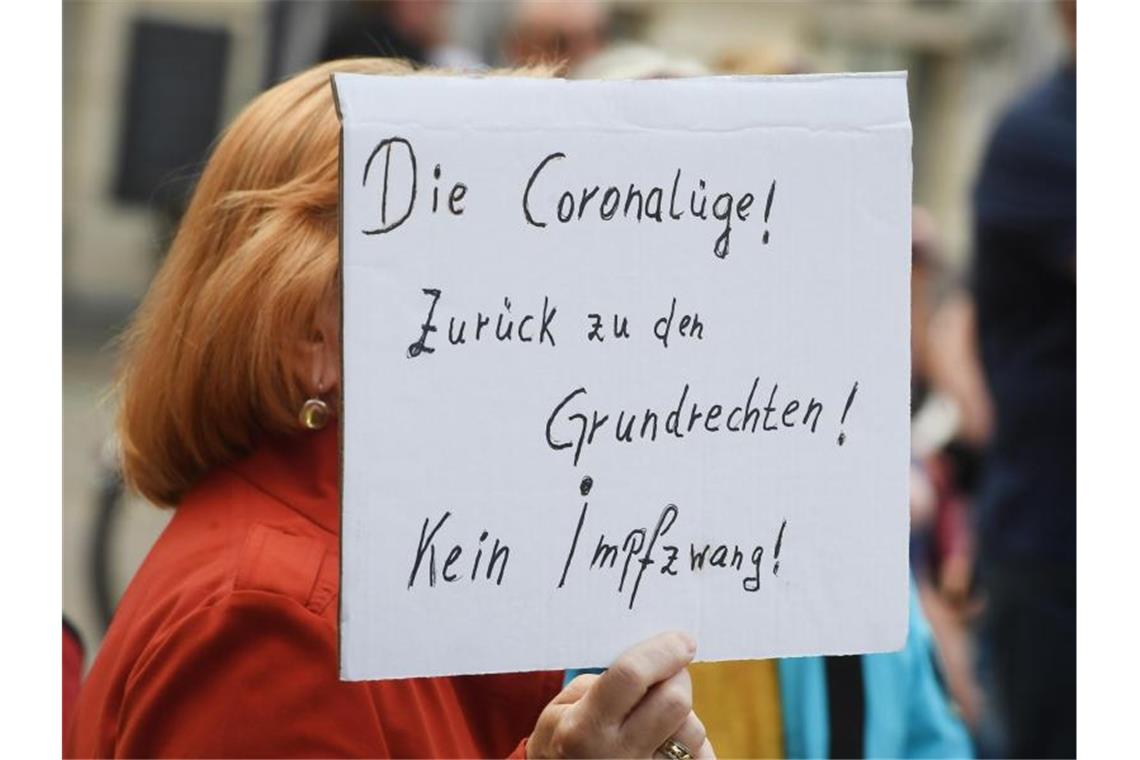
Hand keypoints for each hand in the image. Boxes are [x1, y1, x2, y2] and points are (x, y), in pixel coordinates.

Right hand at [527, 632, 713, 757]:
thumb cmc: (562, 742)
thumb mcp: (560, 709)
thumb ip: (603, 682)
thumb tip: (653, 660)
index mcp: (584, 729)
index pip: (631, 676)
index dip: (661, 651)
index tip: (682, 640)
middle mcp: (617, 755)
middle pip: (674, 702)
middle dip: (676, 677)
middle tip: (666, 672)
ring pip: (692, 731)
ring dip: (683, 713)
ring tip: (658, 713)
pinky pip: (701, 757)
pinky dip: (692, 742)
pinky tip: (670, 737)